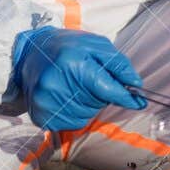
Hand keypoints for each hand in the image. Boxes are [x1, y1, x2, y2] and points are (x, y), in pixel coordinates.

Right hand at [11, 26, 145, 130]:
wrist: (30, 54)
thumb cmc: (67, 48)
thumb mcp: (95, 45)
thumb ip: (117, 63)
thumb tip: (136, 84)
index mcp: (71, 64)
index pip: (106, 88)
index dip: (125, 96)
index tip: (140, 102)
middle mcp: (55, 86)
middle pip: (98, 103)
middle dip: (101, 94)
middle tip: (89, 79)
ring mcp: (46, 103)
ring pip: (87, 116)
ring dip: (89, 104)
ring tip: (76, 86)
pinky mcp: (41, 116)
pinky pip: (73, 124)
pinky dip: (77, 113)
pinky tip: (67, 97)